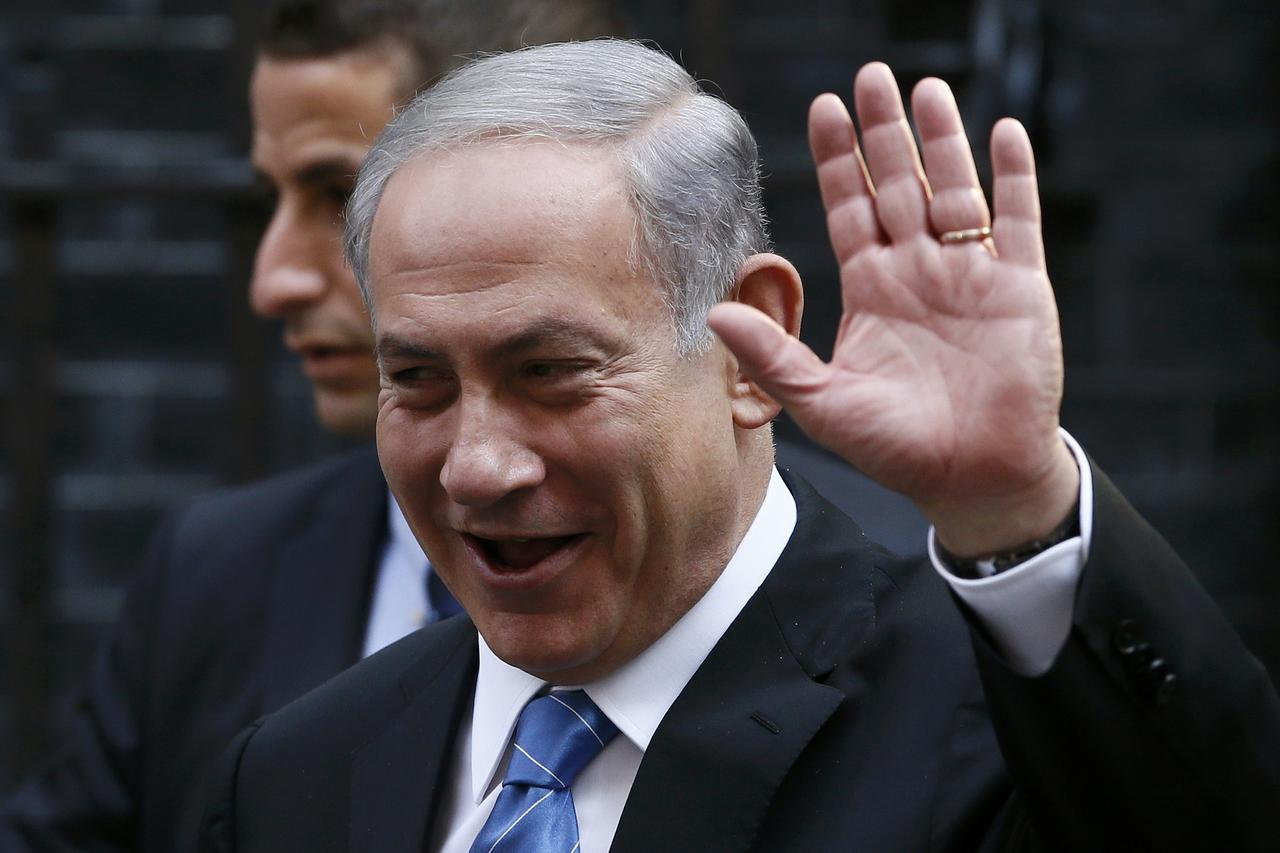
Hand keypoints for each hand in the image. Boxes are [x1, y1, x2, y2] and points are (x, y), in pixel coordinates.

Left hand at [709, 63, 1078, 554]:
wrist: (972, 478)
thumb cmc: (896, 447)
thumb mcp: (822, 402)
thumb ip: (772, 356)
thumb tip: (714, 314)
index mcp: (872, 288)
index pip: (848, 208)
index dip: (836, 160)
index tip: (822, 109)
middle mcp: (918, 271)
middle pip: (897, 184)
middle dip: (882, 133)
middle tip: (870, 77)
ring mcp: (970, 275)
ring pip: (954, 189)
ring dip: (942, 140)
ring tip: (926, 89)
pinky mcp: (1020, 288)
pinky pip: (1017, 220)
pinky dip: (1012, 178)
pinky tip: (1002, 134)